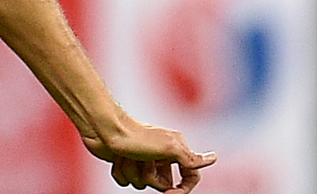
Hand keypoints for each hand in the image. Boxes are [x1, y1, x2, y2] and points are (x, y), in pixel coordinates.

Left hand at [83, 119, 215, 192]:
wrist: (103, 128)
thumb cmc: (135, 136)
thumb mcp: (168, 147)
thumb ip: (190, 158)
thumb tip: (213, 159)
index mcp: (176, 148)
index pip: (190, 176)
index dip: (182, 188)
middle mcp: (160, 154)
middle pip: (162, 183)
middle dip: (149, 176)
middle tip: (142, 160)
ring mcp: (142, 159)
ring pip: (142, 183)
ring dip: (133, 173)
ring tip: (127, 157)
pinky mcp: (126, 162)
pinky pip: (126, 180)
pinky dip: (121, 173)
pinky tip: (117, 160)